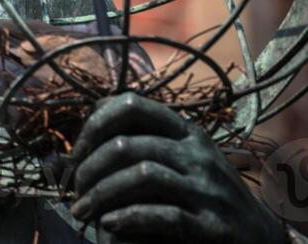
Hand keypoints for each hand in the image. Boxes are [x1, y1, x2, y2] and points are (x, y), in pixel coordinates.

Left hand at [69, 92, 284, 241]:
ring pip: (142, 176)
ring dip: (101, 193)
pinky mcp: (213, 225)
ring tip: (82, 210)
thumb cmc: (207, 194)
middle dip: (89, 167)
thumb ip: (145, 143)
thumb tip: (85, 136)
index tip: (78, 151)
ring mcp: (208, 189)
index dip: (94, 124)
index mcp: (186, 132)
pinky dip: (128, 217)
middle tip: (74, 189)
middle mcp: (198, 154)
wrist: (260, 237)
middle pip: (127, 145)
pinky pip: (163, 214)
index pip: (131, 105)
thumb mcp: (183, 158)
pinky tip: (109, 222)